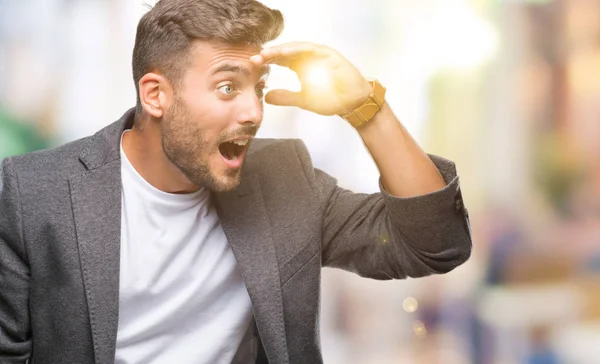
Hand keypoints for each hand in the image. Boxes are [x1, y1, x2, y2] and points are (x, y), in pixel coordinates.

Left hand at [250, 42, 371, 115]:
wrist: (352, 104)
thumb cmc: (332, 99)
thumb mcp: (303, 100)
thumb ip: (286, 97)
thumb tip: (267, 97)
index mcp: (301, 66)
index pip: (280, 60)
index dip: (267, 62)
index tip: (252, 65)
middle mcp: (308, 58)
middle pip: (285, 52)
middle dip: (269, 54)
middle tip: (254, 58)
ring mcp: (318, 54)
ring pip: (295, 48)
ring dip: (280, 50)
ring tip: (266, 54)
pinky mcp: (328, 54)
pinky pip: (311, 49)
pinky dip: (297, 49)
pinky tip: (285, 52)